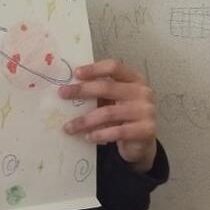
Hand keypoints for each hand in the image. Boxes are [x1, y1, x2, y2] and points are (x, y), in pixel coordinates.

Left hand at [59, 59, 157, 173]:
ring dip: (85, 120)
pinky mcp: (146, 130)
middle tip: (62, 94)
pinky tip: (88, 137)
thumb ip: (100, 92)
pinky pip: (117, 131)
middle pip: (108, 87)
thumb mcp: (114, 101)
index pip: (114, 67)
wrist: (142, 143)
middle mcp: (142, 92)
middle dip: (82, 90)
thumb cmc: (123, 117)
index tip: (75, 73)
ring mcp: (146, 111)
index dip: (94, 69)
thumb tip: (68, 88)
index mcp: (134, 79)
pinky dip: (100, 134)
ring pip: (108, 113)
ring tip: (68, 127)